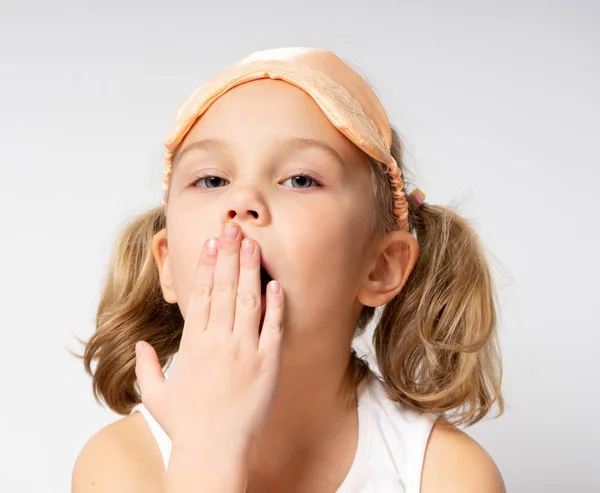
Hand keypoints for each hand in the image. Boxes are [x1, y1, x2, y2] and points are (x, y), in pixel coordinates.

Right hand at [134, 221, 284, 449]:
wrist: (215, 451)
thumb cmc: (186, 425)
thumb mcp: (156, 395)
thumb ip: (146, 367)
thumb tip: (139, 346)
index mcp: (194, 344)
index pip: (200, 293)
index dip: (206, 264)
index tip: (211, 242)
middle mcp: (219, 341)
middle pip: (224, 288)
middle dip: (229, 255)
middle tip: (234, 228)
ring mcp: (245, 351)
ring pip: (248, 300)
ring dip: (251, 270)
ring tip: (254, 244)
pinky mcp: (268, 363)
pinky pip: (274, 327)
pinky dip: (276, 304)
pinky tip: (276, 283)